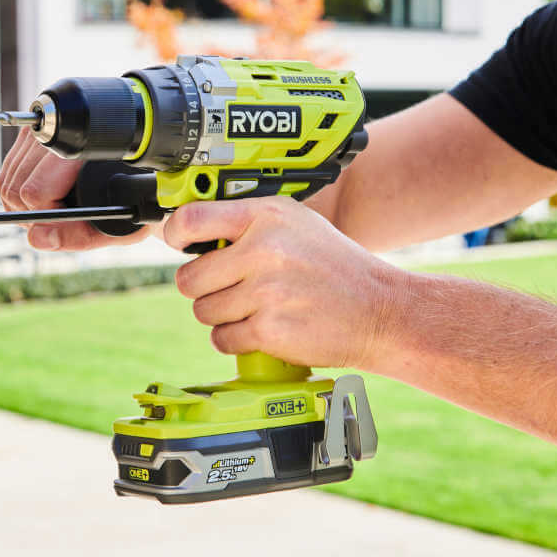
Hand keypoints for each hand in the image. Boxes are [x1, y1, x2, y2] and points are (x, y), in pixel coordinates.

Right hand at [0, 128, 150, 250]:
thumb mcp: (117, 223)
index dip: (47, 216)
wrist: (143, 169)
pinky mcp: (29, 135)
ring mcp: (39, 131)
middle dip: (32, 214)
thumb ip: (76, 235)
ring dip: (23, 207)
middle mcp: (55, 134)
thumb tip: (37, 239)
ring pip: (5, 183)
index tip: (68, 218)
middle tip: (62, 219)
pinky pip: (6, 176)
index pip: (35, 192)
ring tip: (56, 211)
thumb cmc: (132, 197)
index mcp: (80, 149)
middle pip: (14, 189)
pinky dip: (19, 195)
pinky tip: (47, 199)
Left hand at [164, 196, 411, 370]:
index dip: (175, 235)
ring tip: (255, 308)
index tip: (177, 243)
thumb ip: (245, 222)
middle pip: (190, 277)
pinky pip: (222, 339)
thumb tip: (188, 231)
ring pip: (204, 311)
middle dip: (204, 289)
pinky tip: (262, 328)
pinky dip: (236, 340)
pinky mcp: (270, 329)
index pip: (192, 219)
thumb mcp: (294, 223)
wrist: (380, 310)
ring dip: (221, 317)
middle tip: (231, 288)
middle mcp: (265, 249)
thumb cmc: (334, 266)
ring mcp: (267, 291)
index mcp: (267, 216)